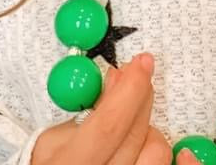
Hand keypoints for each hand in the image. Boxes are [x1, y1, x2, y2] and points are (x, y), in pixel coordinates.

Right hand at [31, 54, 172, 164]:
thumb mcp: (51, 141)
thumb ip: (84, 111)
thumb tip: (117, 79)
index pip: (109, 126)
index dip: (129, 90)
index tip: (141, 63)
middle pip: (134, 135)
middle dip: (139, 96)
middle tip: (135, 75)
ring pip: (155, 153)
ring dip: (146, 127)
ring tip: (131, 120)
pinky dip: (164, 148)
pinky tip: (158, 137)